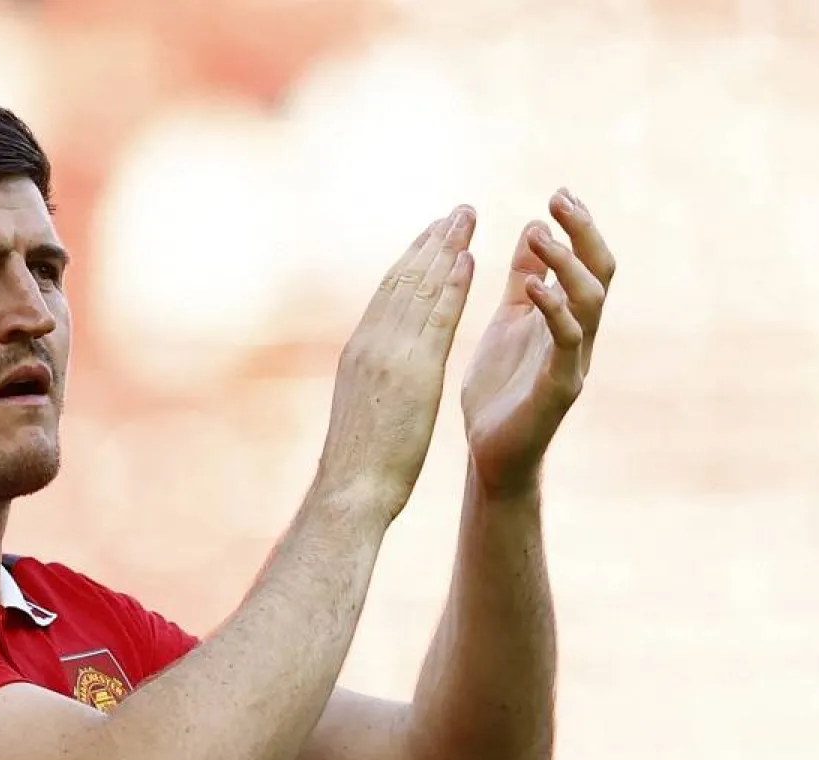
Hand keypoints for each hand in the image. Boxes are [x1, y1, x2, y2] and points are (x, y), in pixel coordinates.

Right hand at [317, 206, 477, 520]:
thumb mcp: (363, 410)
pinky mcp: (410, 371)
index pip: (388, 295)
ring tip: (466, 219)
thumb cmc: (357, 465)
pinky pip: (435, 318)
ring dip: (445, 250)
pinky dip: (451, 285)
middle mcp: (370, 343)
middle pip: (403, 281)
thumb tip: (383, 375)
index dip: (412, 262)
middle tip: (456, 211)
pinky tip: (468, 260)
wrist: (349, 491)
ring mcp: (388, 354)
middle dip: (431, 243)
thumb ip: (374, 382)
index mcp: (360, 352)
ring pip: (419, 289)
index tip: (433, 236)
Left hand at [460, 189, 615, 497]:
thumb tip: (535, 227)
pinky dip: (552, 310)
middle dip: (584, 232)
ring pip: (590, 301)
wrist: (490, 451)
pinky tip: (532, 288)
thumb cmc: (500, 387)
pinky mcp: (560, 387)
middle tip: (560, 199)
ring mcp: (573, 360)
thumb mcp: (509, 320)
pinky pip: (565, 343)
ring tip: (537, 233)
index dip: (578, 227)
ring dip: (566, 263)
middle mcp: (579, 334)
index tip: (559, 193)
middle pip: (600, 272)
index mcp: (565, 316)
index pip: (585, 261)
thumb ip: (524, 278)